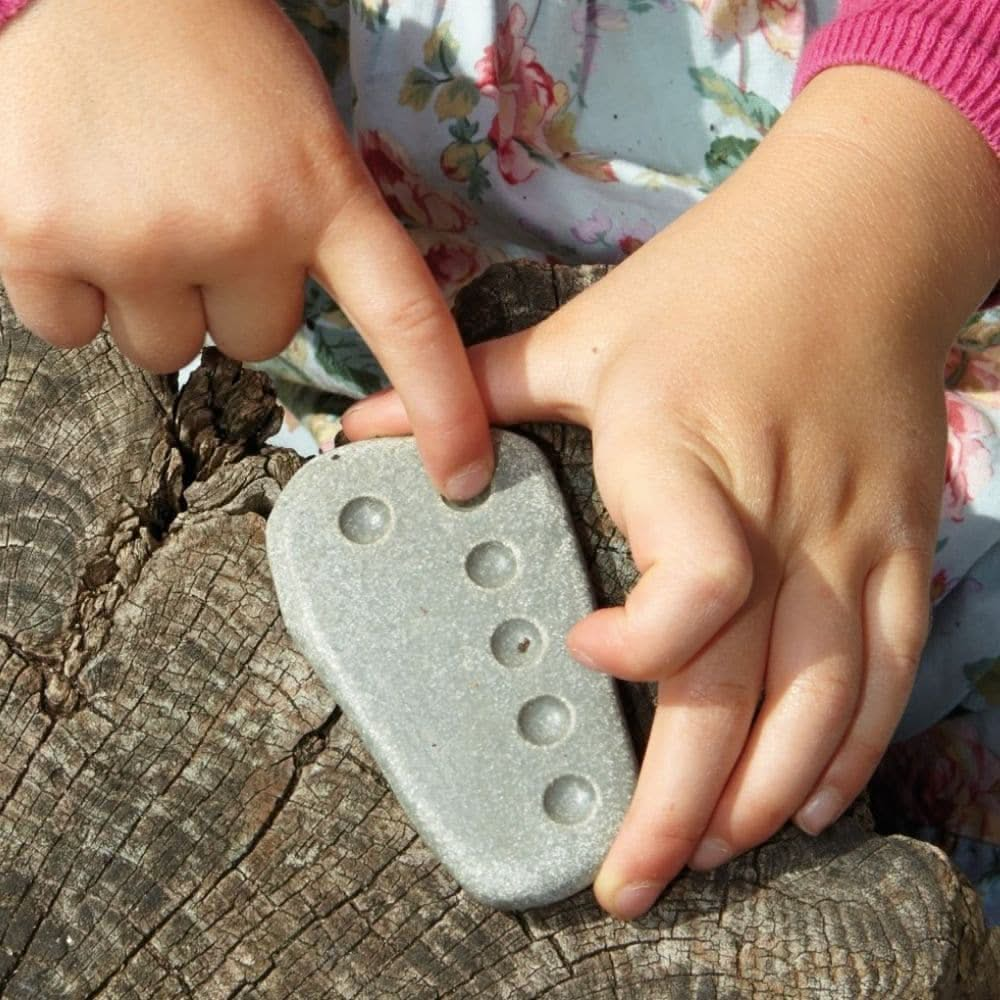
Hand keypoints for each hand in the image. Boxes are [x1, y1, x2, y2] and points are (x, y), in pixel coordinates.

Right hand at [0, 0, 491, 498]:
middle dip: (229, 298)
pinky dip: (69, 287)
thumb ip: (312, 236)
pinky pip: (69, 328)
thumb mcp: (301, 133)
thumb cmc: (214, 53)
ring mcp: (140, 235)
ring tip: (134, 202)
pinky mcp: (40, 236)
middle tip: (199, 210)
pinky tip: (73, 208)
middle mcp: (242, 225)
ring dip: (151, 298)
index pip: (405, 321)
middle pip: (253, 346)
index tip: (461, 478)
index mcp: (322, 193)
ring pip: (164, 350)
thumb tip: (277, 338)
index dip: (440, 410)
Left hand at [342, 67, 999, 916]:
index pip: (692, 590)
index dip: (639, 649)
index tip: (582, 648)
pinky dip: (854, 744)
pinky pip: (891, 667)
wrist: (863, 229)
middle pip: (744, 689)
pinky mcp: (902, 538)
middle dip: (681, 806)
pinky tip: (810, 796)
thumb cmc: (718, 277)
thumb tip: (365, 425)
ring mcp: (849, 532)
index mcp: (681, 451)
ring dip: (763, 794)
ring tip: (708, 850)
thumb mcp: (586, 330)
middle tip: (631, 879)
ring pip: (824, 702)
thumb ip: (476, 385)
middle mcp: (775, 507)